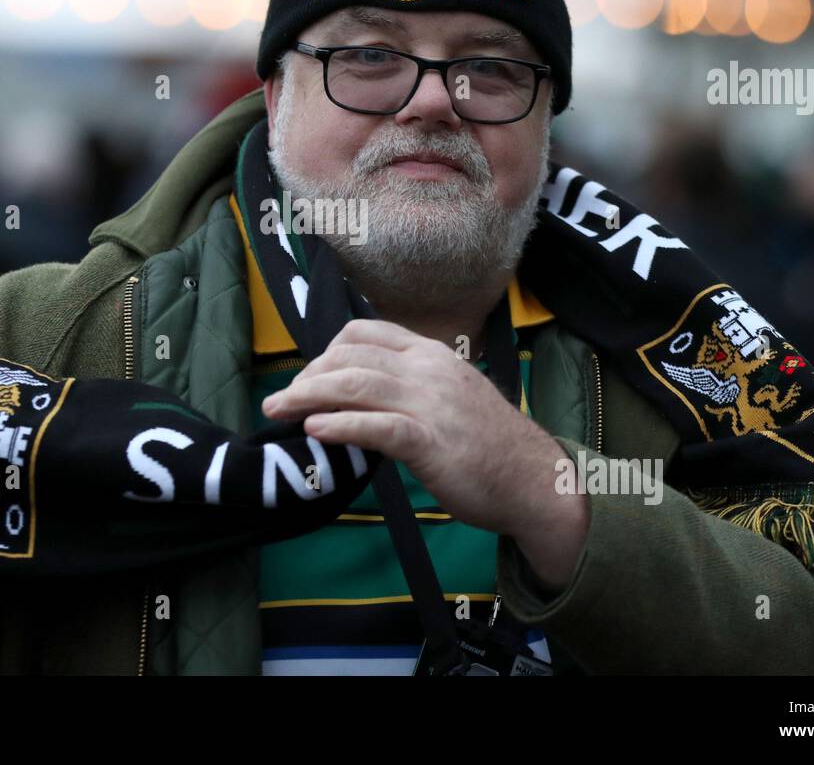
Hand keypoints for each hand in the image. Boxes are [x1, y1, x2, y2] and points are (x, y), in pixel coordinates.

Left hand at [261, 318, 586, 589]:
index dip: (324, 353)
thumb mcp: (449, 395)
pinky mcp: (431, 441)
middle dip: (307, 376)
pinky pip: (377, 426)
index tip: (306, 379)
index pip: (363, 333)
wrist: (535, 479)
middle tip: (281, 402)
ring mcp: (431, 403)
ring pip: (355, 386)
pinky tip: (315, 430)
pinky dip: (340, 425)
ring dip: (308, 397)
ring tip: (278, 411)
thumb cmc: (488, 443)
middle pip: (349, 357)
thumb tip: (360, 390)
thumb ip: (410, 385)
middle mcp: (429, 369)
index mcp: (431, 353)